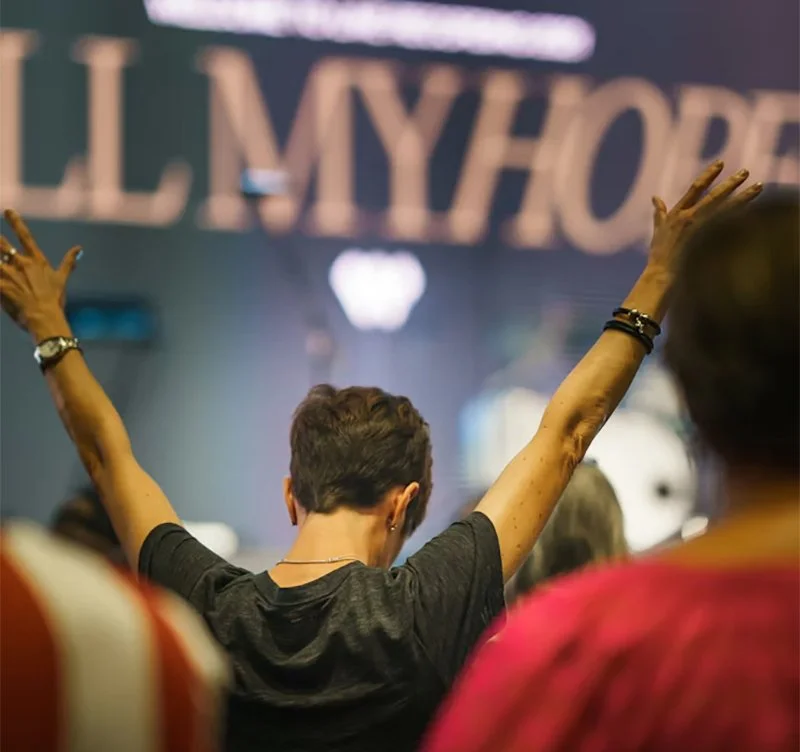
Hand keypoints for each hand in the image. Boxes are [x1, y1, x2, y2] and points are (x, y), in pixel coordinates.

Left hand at [0, 209, 81, 331]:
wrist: (45, 318)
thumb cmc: (54, 300)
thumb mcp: (62, 279)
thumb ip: (69, 262)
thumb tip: (79, 248)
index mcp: (36, 261)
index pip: (25, 236)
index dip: (16, 222)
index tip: (8, 211)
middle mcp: (21, 264)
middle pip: (2, 245)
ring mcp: (9, 274)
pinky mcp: (0, 286)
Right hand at [648, 161, 761, 273]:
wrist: (663, 275)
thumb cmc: (660, 254)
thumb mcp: (658, 230)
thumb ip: (659, 212)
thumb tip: (655, 197)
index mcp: (678, 213)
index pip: (696, 188)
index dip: (709, 174)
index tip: (721, 163)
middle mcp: (690, 218)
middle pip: (715, 195)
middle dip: (731, 182)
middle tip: (745, 172)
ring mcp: (701, 230)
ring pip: (727, 208)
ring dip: (745, 196)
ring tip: (759, 186)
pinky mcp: (709, 242)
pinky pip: (730, 227)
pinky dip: (743, 218)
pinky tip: (756, 211)